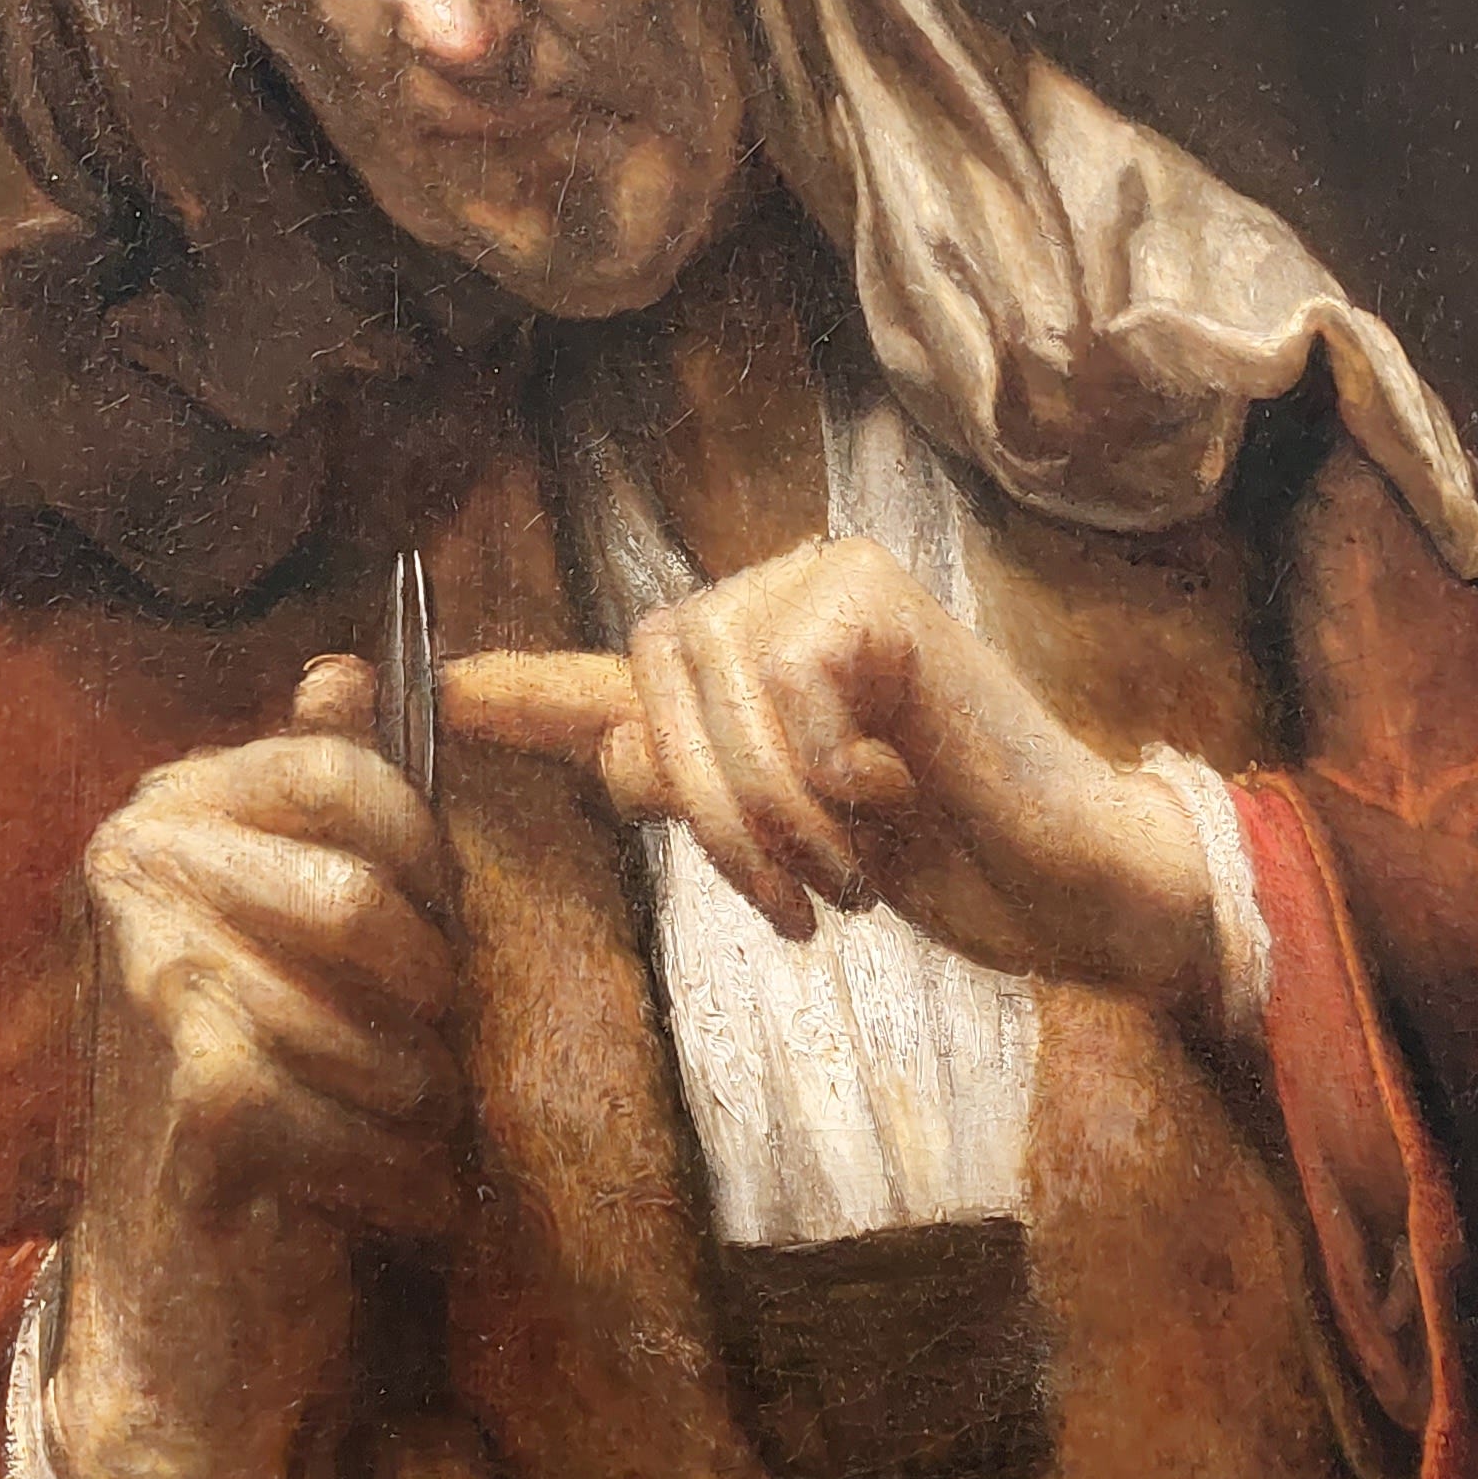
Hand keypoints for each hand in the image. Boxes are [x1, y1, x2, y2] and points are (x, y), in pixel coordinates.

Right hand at [47, 657, 460, 1478]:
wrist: (181, 1324)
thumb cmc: (261, 1121)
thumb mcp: (289, 945)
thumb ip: (313, 803)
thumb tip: (341, 665)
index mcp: (159, 813)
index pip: (351, 775)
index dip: (423, 875)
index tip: (406, 965)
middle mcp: (129, 869)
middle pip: (378, 898)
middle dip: (424, 1010)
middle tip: (383, 1081)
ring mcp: (152, 974)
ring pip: (392, 1016)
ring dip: (415, 1111)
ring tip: (354, 1151)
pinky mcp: (198, 1090)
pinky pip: (378, 1108)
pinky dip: (398, 1182)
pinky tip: (339, 1211)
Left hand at [445, 537, 1217, 1008]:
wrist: (1070, 878)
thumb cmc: (938, 849)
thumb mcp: (771, 825)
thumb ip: (665, 769)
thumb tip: (526, 722)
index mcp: (750, 647)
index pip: (614, 673)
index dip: (518, 693)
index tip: (407, 693)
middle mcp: (782, 591)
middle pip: (649, 685)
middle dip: (703, 809)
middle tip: (786, 898)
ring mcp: (831, 580)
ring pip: (710, 696)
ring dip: (765, 818)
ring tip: (841, 877)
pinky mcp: (875, 597)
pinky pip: (779, 693)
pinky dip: (818, 783)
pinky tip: (886, 813)